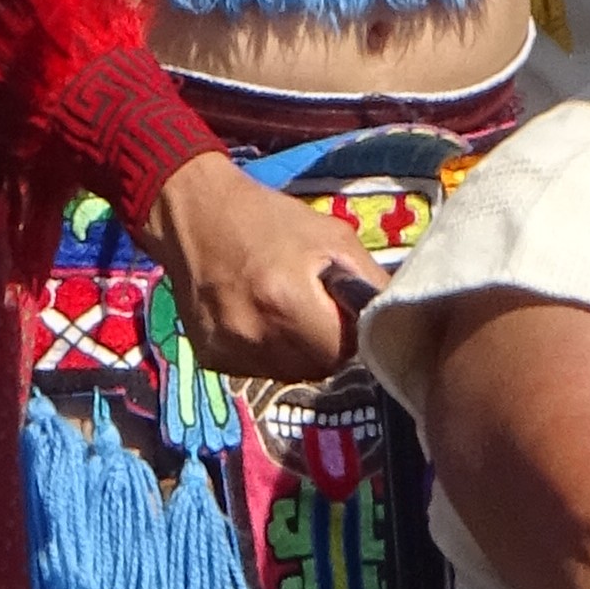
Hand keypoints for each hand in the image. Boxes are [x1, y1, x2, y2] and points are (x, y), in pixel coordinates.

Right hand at [145, 152, 385, 379]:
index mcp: (286, 301)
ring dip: (301, 351)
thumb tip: (393, 311)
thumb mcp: (331, 235)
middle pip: (317, 367)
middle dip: (329, 344)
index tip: (348, 312)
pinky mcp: (211, 359)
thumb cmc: (269, 218)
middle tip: (321, 310)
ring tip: (290, 310)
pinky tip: (263, 318)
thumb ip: (366, 280)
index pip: (342, 350)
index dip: (352, 333)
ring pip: (290, 372)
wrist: (196, 216)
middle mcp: (254, 335)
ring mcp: (228, 352)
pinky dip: (271, 352)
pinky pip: (259, 369)